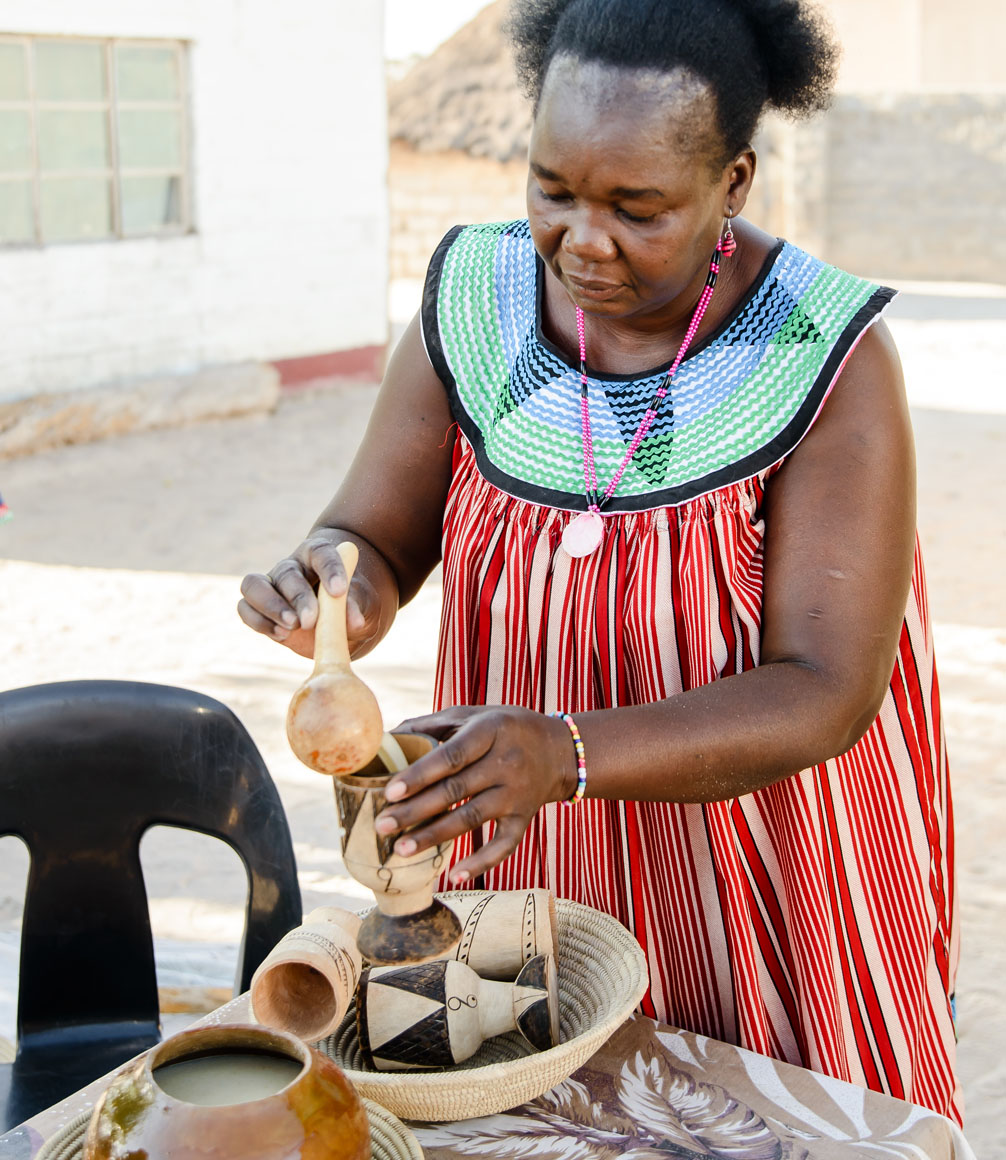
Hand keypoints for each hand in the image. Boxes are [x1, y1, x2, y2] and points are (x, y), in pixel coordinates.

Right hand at [237, 532, 382, 658]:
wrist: (340, 619)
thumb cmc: (353, 605)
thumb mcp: (363, 604)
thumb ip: (357, 607)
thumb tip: (353, 622)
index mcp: (319, 556)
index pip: (321, 552)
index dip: (328, 569)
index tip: (338, 591)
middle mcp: (292, 567)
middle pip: (287, 573)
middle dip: (298, 598)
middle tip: (310, 621)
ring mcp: (272, 586)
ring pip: (254, 585)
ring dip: (270, 607)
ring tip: (291, 628)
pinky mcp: (259, 608)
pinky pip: (245, 608)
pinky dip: (259, 622)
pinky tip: (281, 635)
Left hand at [373, 706, 576, 883]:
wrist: (559, 750)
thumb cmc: (504, 728)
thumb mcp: (474, 715)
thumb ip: (432, 724)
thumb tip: (388, 737)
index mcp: (490, 732)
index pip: (451, 756)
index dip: (420, 774)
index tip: (390, 791)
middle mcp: (506, 763)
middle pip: (456, 791)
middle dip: (416, 811)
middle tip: (382, 825)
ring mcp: (517, 794)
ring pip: (472, 819)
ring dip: (435, 836)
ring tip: (401, 849)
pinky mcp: (525, 818)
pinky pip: (503, 844)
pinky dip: (481, 862)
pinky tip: (454, 875)